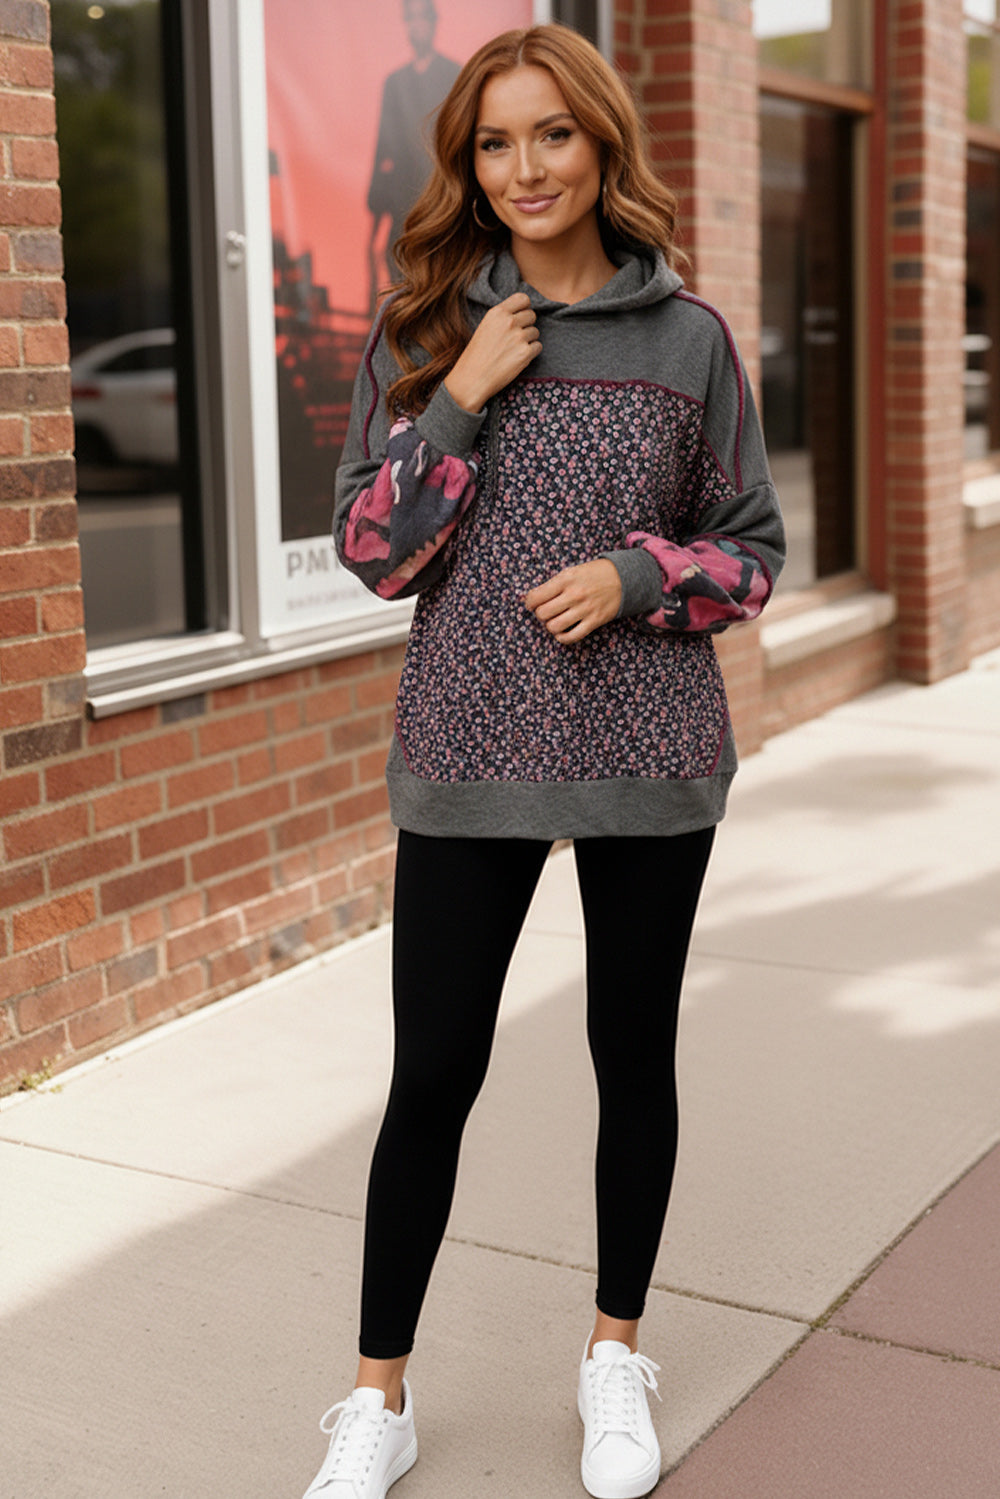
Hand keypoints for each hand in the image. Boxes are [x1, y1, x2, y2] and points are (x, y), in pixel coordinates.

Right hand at [444, 293, 540, 411]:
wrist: (471, 379)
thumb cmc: (476, 355)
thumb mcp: (485, 327)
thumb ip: (503, 318)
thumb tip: (523, 313)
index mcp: (497, 312)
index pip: (523, 298)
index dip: (524, 308)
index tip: (520, 317)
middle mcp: (509, 322)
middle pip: (532, 315)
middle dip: (527, 325)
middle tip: (515, 338)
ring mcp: (519, 337)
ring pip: (536, 332)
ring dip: (529, 341)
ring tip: (513, 350)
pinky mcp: (525, 353)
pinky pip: (538, 347)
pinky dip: (531, 353)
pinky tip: (517, 358)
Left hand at [524, 559, 621, 643]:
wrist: (623, 578)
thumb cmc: (593, 574)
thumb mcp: (571, 572)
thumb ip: (553, 584)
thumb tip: (534, 600)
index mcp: (565, 580)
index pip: (535, 597)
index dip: (529, 603)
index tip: (532, 604)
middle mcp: (574, 595)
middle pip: (542, 614)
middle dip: (540, 615)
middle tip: (545, 612)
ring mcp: (584, 609)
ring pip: (554, 627)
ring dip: (550, 626)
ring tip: (555, 620)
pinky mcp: (594, 621)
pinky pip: (572, 637)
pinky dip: (562, 638)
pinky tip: (563, 632)